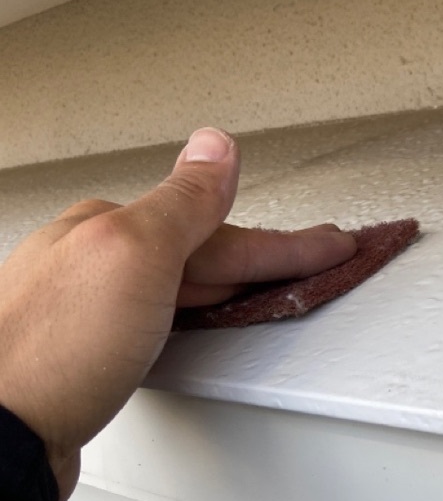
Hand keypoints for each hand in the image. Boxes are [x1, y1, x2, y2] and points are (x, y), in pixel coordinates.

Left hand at [0, 127, 356, 500]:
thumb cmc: (52, 353)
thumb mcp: (136, 256)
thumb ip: (185, 201)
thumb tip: (216, 145)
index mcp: (108, 228)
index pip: (220, 229)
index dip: (286, 243)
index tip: (332, 246)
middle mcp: (92, 262)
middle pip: (202, 256)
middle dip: (265, 258)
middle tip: (316, 261)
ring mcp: (87, 310)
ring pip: (179, 287)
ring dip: (232, 285)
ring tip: (274, 287)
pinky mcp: (84, 356)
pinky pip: (159, 321)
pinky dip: (195, 318)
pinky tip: (199, 326)